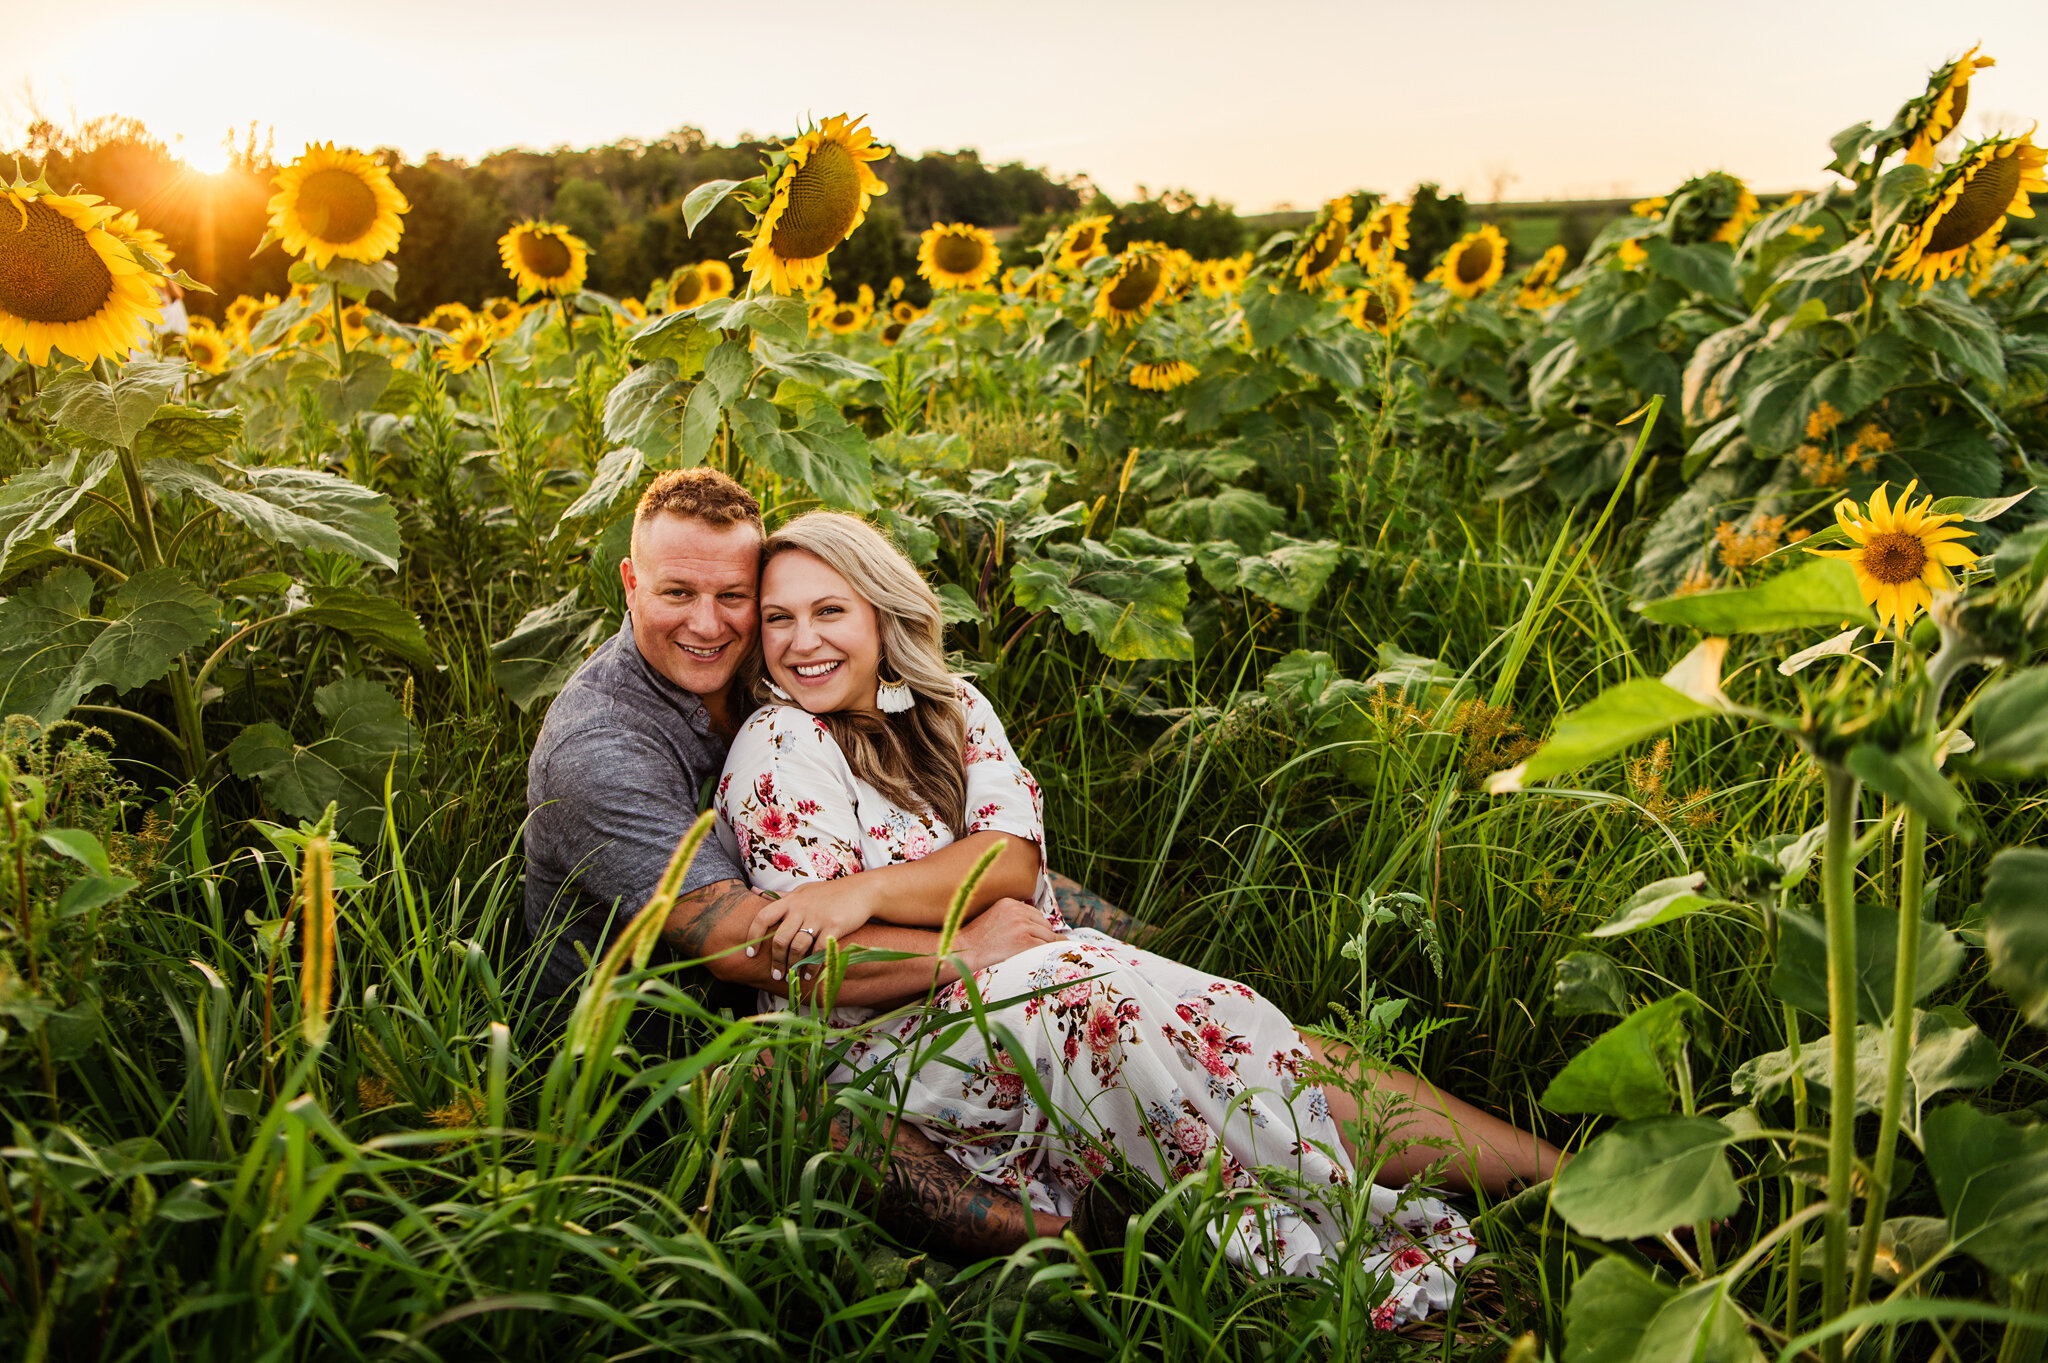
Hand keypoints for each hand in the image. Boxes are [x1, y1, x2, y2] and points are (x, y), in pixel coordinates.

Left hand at [744, 879, 875, 984]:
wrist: (862, 891)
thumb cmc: (829, 893)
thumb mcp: (803, 890)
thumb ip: (780, 895)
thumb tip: (754, 891)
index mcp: (790, 900)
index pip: (763, 917)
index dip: (753, 936)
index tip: (752, 953)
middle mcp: (801, 908)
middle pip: (780, 939)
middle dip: (776, 960)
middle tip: (776, 974)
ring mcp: (817, 918)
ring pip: (797, 947)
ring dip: (793, 966)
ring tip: (792, 976)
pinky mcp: (833, 927)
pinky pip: (818, 951)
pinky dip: (812, 966)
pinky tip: (809, 974)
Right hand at [951, 898, 1060, 975]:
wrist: (962, 953)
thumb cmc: (975, 943)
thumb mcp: (993, 919)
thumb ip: (1013, 918)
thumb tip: (1038, 927)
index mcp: (1009, 903)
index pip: (1036, 915)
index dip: (1037, 930)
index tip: (1033, 941)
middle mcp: (1017, 911)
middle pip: (1046, 925)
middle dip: (1042, 939)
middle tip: (1035, 952)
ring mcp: (1022, 925)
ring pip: (1049, 937)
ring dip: (1045, 948)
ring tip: (1035, 958)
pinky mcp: (1025, 941)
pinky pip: (1047, 948)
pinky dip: (1047, 956)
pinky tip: (1039, 962)